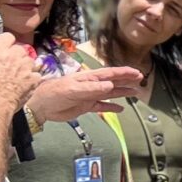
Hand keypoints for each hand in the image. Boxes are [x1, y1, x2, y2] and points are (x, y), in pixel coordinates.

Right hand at [0, 35, 45, 111]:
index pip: (7, 37)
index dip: (7, 43)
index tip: (5, 48)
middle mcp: (12, 56)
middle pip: (20, 49)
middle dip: (17, 56)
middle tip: (11, 66)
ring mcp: (24, 67)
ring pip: (30, 61)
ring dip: (26, 67)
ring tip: (18, 77)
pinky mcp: (32, 79)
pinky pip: (36, 75)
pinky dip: (32, 79)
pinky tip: (25, 86)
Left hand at [29, 65, 143, 123]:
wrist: (41, 106)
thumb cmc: (54, 93)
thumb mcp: (73, 89)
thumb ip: (92, 88)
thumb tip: (110, 86)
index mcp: (89, 78)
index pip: (110, 74)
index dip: (123, 73)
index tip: (136, 73)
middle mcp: (92, 86)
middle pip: (113, 82)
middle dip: (126, 80)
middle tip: (141, 79)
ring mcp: (90, 96)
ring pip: (110, 93)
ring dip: (122, 93)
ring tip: (135, 93)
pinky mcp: (86, 106)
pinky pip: (102, 106)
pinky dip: (111, 107)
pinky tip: (121, 109)